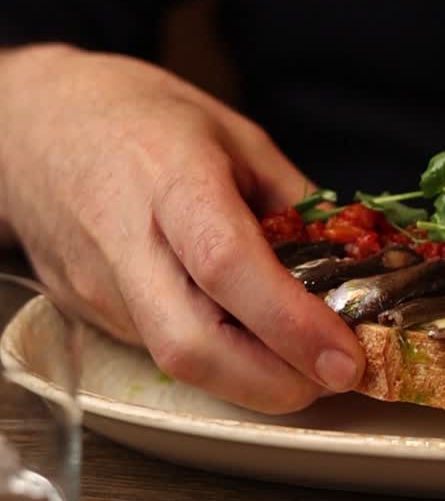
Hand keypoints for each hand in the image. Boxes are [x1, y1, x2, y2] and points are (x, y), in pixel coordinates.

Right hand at [0, 44, 364, 412]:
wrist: (34, 124)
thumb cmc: (138, 116)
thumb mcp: (235, 134)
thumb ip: (292, 202)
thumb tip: (353, 264)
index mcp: (170, 177)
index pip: (225, 265)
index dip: (290, 323)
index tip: (344, 356)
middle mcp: (125, 242)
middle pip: (192, 345)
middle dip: (275, 384)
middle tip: (334, 378)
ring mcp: (98, 287)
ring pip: (179, 362)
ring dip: (253, 378)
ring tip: (303, 360)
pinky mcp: (89, 313)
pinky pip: (161, 351)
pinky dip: (218, 359)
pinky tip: (249, 340)